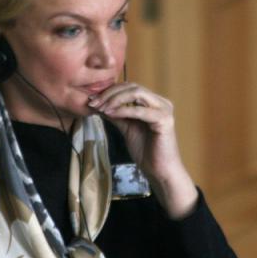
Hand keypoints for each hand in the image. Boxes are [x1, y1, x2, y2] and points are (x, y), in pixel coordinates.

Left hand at [87, 82, 197, 218]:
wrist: (159, 171)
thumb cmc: (146, 152)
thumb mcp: (127, 128)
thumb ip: (116, 115)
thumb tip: (98, 104)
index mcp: (154, 102)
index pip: (130, 87)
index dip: (110, 91)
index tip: (92, 99)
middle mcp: (161, 102)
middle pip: (133, 87)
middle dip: (110, 93)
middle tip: (94, 102)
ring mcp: (164, 109)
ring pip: (136, 93)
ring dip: (115, 99)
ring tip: (101, 108)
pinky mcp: (164, 119)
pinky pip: (139, 110)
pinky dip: (123, 110)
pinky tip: (110, 114)